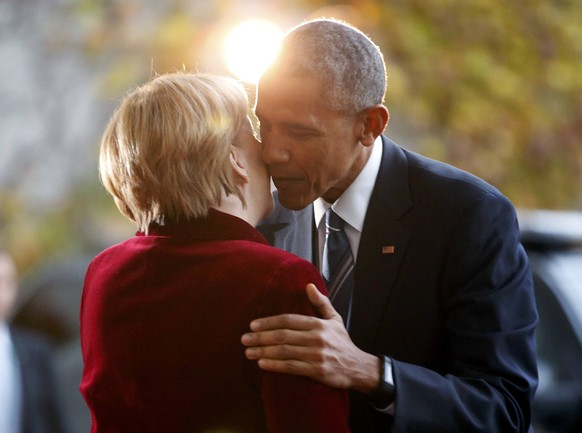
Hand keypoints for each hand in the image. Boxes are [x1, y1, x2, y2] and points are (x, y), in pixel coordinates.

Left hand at [241, 284, 379, 392]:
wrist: (358, 367)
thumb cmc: (343, 342)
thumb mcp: (335, 319)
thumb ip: (321, 303)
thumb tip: (308, 285)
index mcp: (319, 324)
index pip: (288, 320)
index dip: (269, 322)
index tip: (253, 325)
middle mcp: (316, 338)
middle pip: (283, 336)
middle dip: (261, 337)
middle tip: (244, 339)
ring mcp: (316, 355)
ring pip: (285, 351)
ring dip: (264, 351)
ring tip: (249, 352)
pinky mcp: (317, 371)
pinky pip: (292, 367)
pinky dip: (275, 365)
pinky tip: (262, 364)